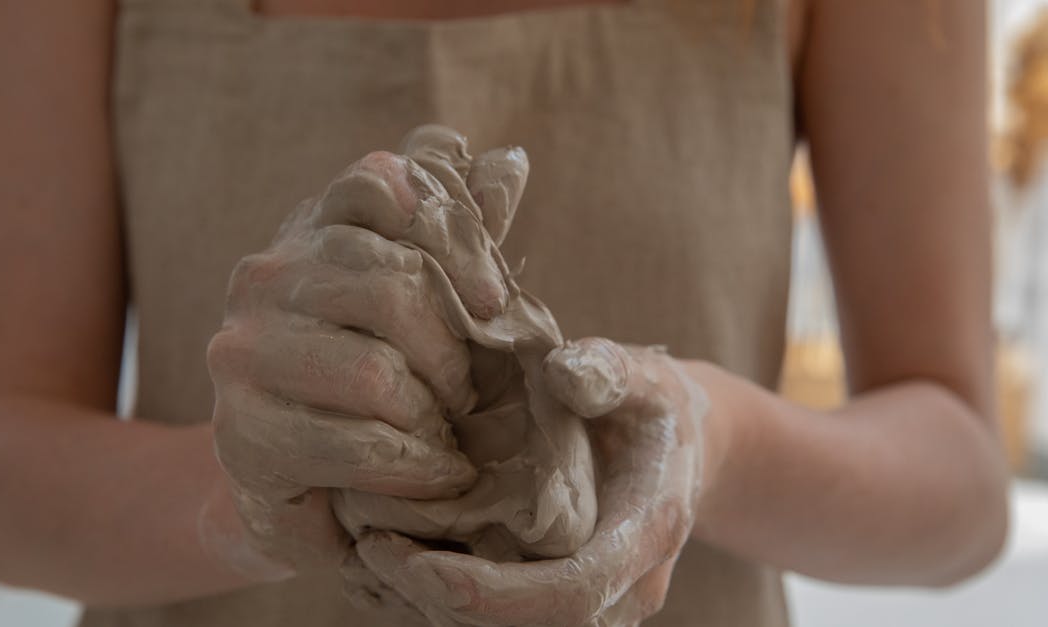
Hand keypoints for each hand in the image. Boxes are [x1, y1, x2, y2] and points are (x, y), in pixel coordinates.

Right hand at [205, 133, 524, 574]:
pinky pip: (358, 444)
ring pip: (375, 372)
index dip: (453, 238)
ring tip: (450, 436)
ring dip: (433, 414)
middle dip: (452, 352)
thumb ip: (462, 234)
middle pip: (390, 285)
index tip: (494, 302)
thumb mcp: (427, 302)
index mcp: (308, 230)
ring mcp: (242, 353)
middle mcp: (263, 277)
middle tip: (472, 394)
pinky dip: (419, 466)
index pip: (377, 182)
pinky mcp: (243, 433)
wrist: (306, 488)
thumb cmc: (380, 380)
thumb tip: (509, 160)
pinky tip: (442, 474)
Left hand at [355, 338, 709, 626]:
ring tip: (369, 554)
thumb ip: (607, 369)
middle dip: (443, 603)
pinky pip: (501, 626)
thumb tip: (563, 370)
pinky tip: (392, 562)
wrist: (678, 449)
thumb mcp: (641, 375)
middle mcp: (626, 588)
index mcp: (646, 534)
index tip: (418, 565)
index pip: (569, 596)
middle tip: (370, 551)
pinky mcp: (563, 603)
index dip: (492, 594)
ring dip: (433, 607)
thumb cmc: (650, 406)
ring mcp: (597, 604)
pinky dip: (441, 602)